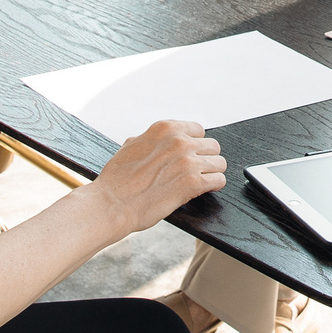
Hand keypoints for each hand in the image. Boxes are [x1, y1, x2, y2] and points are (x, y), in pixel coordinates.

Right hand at [92, 119, 225, 235]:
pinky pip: (219, 180)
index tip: (190, 156)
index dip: (195, 145)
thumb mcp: (131, 145)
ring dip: (211, 173)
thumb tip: (162, 141)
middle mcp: (179, 141)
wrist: (111, 204)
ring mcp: (188, 161)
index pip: (198, 130)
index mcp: (165, 128)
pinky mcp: (192, 183)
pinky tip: (203, 190)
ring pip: (219, 163)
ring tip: (199, 182)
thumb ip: (151, 139)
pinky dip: (213, 187)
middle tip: (194, 171)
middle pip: (212, 146)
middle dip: (204, 159)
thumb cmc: (117, 180)